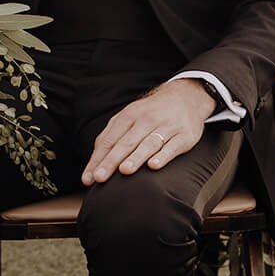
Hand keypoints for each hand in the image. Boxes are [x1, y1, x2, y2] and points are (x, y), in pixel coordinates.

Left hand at [81, 78, 214, 184]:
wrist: (185, 97)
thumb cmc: (150, 114)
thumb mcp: (129, 117)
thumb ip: (111, 136)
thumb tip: (94, 162)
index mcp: (129, 116)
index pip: (109, 140)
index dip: (98, 159)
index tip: (89, 178)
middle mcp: (147, 120)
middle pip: (126, 143)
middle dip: (112, 160)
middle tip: (100, 177)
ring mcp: (167, 127)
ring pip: (149, 143)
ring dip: (136, 157)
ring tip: (124, 170)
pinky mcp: (185, 135)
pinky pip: (173, 147)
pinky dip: (163, 156)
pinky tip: (154, 166)